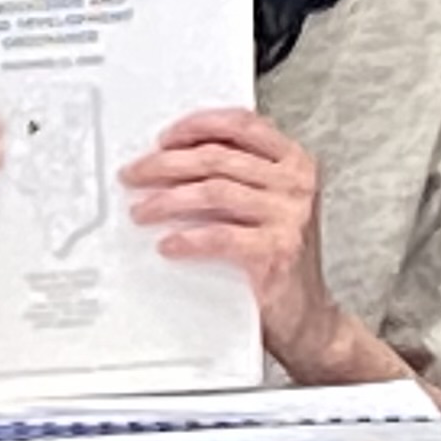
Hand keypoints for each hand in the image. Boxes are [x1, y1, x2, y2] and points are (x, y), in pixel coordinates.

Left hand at [122, 107, 399, 383]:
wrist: (305, 315)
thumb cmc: (279, 258)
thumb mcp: (268, 205)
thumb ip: (237, 177)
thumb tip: (175, 159)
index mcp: (295, 163)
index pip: (243, 125)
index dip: (198, 125)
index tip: (165, 137)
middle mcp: (295, 184)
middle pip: (218, 157)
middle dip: (166, 163)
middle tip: (135, 174)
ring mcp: (289, 216)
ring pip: (212, 191)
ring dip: (167, 200)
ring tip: (142, 210)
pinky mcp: (276, 251)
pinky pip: (219, 236)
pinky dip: (187, 238)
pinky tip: (168, 244)